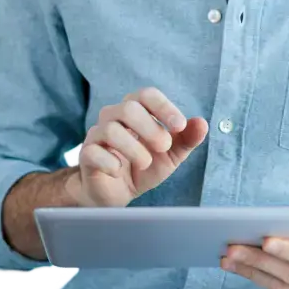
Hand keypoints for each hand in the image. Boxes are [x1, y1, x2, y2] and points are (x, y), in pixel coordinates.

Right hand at [72, 87, 207, 206]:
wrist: (118, 193)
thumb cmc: (145, 166)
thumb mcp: (171, 154)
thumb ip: (187, 139)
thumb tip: (203, 123)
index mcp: (136, 110)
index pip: (147, 95)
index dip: (164, 107)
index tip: (179, 125)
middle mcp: (114, 116)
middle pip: (128, 108)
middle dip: (150, 127)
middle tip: (164, 146)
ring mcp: (97, 135)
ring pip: (111, 129)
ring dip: (133, 148)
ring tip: (145, 163)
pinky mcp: (86, 155)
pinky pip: (93, 151)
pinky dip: (110, 161)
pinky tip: (119, 170)